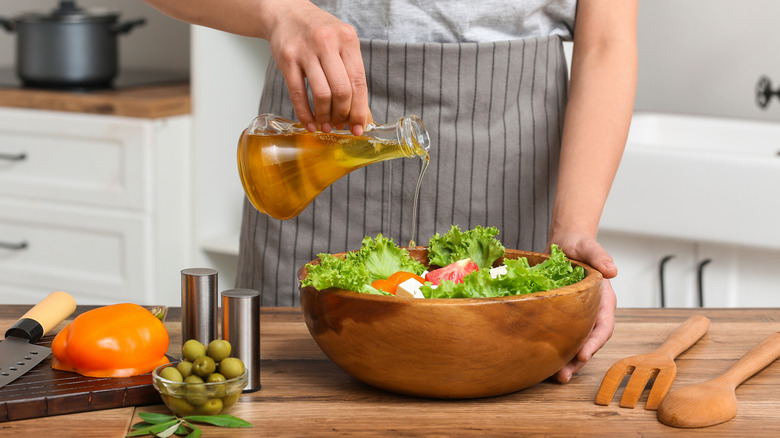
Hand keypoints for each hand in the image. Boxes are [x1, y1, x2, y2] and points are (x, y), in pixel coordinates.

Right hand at [264, 1, 369, 134]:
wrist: (287, 13)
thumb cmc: (318, 32)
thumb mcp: (341, 42)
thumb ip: (350, 70)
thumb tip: (359, 110)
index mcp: (347, 39)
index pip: (358, 82)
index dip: (359, 109)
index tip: (359, 128)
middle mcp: (328, 43)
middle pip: (341, 90)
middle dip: (342, 115)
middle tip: (340, 125)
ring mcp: (306, 51)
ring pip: (321, 94)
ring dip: (325, 116)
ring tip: (326, 126)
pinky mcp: (287, 59)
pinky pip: (298, 94)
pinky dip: (305, 114)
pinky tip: (310, 123)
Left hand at [548, 233, 617, 382]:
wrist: (565, 244)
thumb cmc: (579, 245)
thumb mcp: (588, 247)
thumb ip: (600, 256)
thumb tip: (613, 269)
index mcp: (603, 300)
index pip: (603, 326)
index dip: (594, 342)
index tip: (583, 354)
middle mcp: (593, 312)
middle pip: (588, 341)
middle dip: (577, 361)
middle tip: (563, 375)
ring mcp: (578, 316)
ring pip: (574, 343)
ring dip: (566, 361)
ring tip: (553, 376)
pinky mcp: (562, 316)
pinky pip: (560, 336)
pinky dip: (553, 349)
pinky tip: (541, 360)